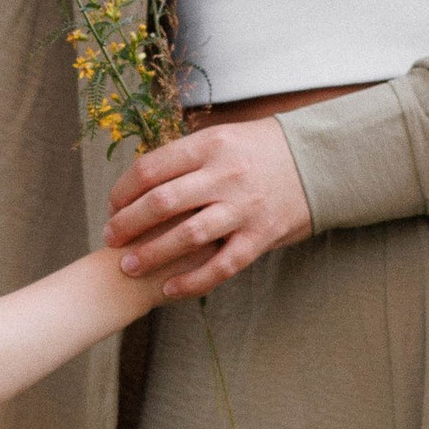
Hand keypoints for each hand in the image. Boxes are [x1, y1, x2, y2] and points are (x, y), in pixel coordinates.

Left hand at [105, 117, 312, 300]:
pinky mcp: (261, 236)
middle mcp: (225, 175)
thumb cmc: (258, 151)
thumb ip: (183, 159)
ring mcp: (244, 207)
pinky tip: (168, 289)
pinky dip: (192, 281)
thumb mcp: (221, 138)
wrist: (318, 161)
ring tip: (128, 267)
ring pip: (187, 236)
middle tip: (111, 239)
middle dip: (128, 224)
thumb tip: (136, 183)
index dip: (122, 192)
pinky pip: (221, 265)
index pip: (150, 169)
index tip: (112, 207)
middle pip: (161, 202)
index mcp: (209, 145)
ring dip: (151, 254)